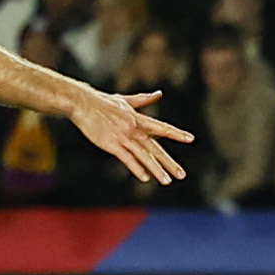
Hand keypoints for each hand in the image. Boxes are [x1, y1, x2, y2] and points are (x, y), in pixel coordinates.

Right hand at [72, 83, 193, 187]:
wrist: (83, 103)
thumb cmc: (103, 102)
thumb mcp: (126, 100)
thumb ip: (144, 100)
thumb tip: (159, 93)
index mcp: (139, 118)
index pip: (162, 128)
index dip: (177, 133)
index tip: (191, 139)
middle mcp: (134, 128)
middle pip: (155, 148)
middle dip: (169, 163)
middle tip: (182, 175)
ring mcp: (123, 137)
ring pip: (144, 156)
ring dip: (156, 170)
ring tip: (167, 181)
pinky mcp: (111, 145)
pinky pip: (127, 159)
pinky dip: (136, 168)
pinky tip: (145, 178)